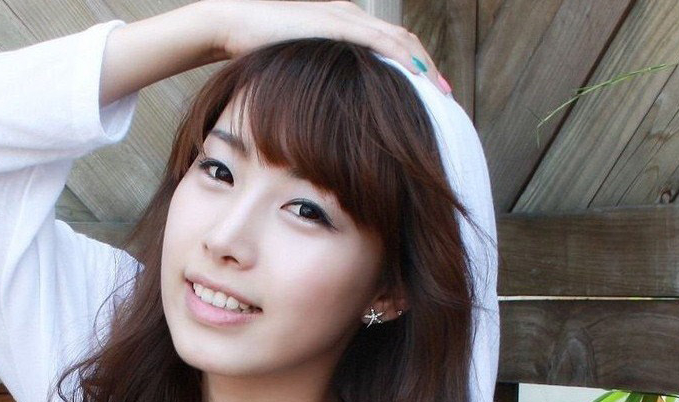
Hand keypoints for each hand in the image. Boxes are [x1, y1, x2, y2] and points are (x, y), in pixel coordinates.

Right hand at [205, 0, 448, 92]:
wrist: (232, 25)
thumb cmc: (259, 50)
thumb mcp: (299, 68)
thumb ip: (319, 79)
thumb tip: (328, 108)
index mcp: (347, 25)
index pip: (392, 45)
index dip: (414, 68)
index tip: (429, 95)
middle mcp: (352, 16)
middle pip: (403, 41)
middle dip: (428, 68)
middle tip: (446, 96)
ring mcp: (345, 16)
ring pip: (397, 39)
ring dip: (422, 64)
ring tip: (438, 90)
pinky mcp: (335, 22)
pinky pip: (377, 40)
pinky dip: (399, 56)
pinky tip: (414, 73)